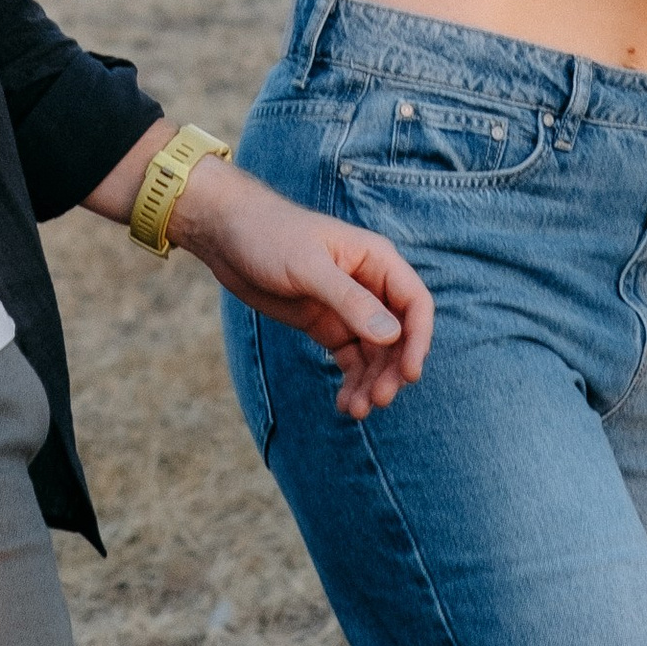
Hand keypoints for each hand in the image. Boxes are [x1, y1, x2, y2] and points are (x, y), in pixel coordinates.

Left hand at [168, 155, 431, 420]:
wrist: (227, 235)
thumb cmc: (269, 235)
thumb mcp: (308, 267)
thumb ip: (350, 300)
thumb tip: (392, 336)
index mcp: (375, 260)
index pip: (415, 304)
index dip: (419, 340)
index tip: (409, 375)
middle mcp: (369, 285)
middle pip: (399, 336)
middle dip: (392, 370)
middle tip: (377, 400)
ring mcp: (348, 307)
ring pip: (376, 354)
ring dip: (372, 382)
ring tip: (356, 410)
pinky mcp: (326, 324)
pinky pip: (352, 359)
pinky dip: (352, 381)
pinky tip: (344, 404)